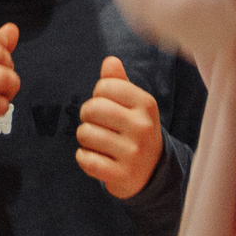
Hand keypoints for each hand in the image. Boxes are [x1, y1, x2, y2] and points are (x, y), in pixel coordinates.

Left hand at [77, 55, 163, 198]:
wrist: (152, 172)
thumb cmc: (135, 131)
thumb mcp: (133, 105)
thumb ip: (119, 82)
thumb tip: (110, 61)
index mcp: (146, 104)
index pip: (104, 86)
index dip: (98, 95)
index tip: (106, 106)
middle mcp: (142, 127)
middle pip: (91, 108)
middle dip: (87, 116)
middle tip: (97, 124)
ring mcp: (133, 153)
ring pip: (85, 134)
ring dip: (85, 138)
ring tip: (98, 142)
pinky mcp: (122, 175)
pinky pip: (86, 160)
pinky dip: (83, 158)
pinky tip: (95, 158)